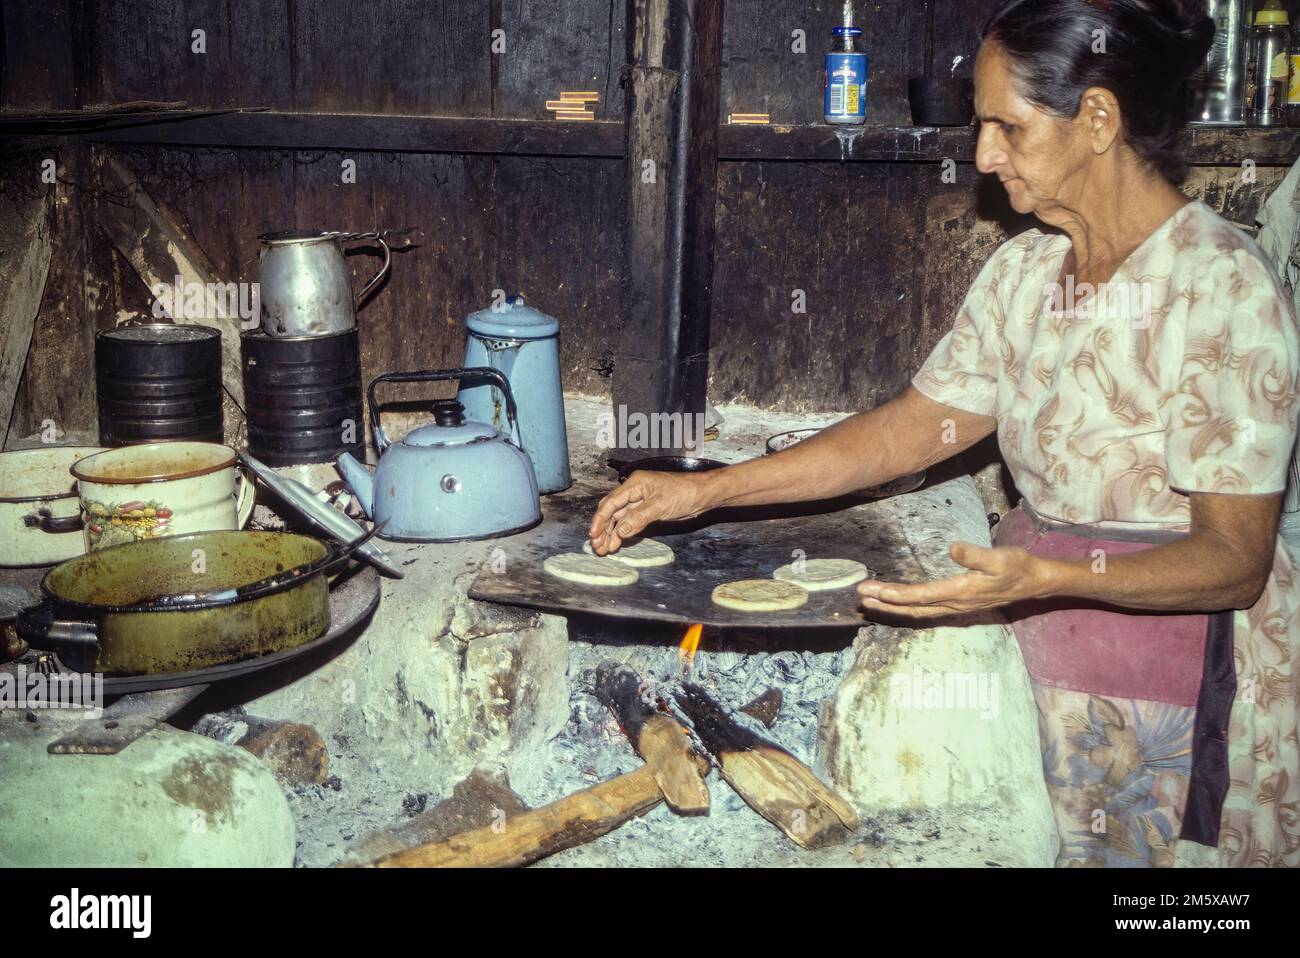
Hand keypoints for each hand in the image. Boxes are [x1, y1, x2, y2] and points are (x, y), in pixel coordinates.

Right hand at [589, 471, 710, 554]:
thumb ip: (638, 518)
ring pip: (619, 518)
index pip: (611, 502)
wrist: (702, 495)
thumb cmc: (683, 493)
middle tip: (597, 546)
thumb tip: (620, 531)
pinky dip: (623, 532)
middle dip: (603, 529)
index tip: (594, 534)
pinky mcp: (646, 510)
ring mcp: (639, 501)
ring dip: (611, 533)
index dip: (600, 519)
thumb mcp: (660, 506)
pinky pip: (629, 521)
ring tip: (605, 549)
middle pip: (611, 510)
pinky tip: (617, 542)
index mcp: (634, 484)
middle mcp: (634, 491)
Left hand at [856, 541, 1050, 618]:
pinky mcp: (956, 604)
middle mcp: (954, 603)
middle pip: (913, 607)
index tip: (875, 590)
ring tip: (868, 602)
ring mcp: (955, 606)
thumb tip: (952, 548)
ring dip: (892, 607)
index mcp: (961, 591)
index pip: (922, 595)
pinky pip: (925, 610)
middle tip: (860, 595)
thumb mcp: (999, 557)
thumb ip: (975, 554)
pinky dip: (906, 608)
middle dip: (885, 603)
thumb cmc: (1016, 566)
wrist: (1033, 582)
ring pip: (917, 611)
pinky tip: (894, 604)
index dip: (897, 594)